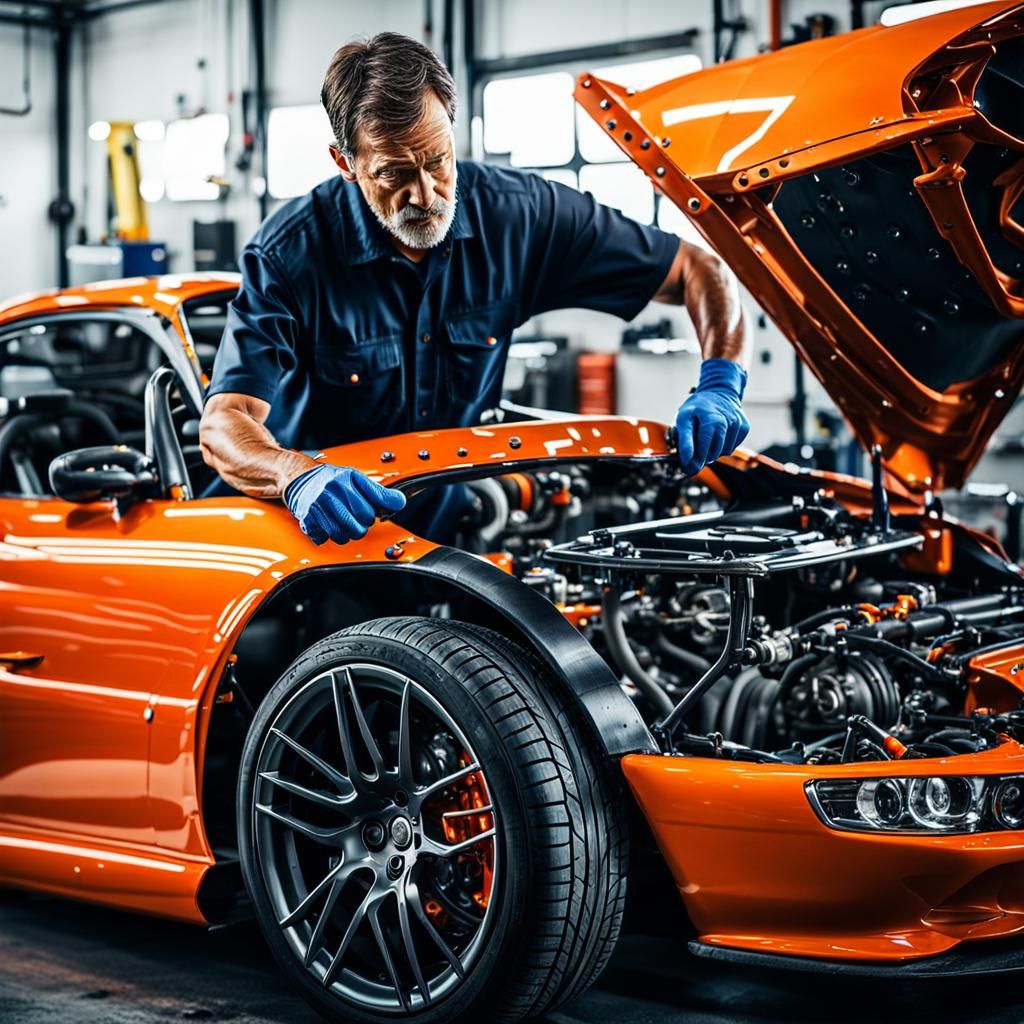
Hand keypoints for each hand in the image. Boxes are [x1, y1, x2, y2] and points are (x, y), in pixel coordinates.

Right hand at [284, 464, 405, 544]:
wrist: (299, 478)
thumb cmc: (331, 480)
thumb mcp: (356, 479)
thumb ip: (379, 492)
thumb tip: (400, 502)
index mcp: (346, 479)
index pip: (370, 508)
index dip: (373, 514)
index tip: (372, 513)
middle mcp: (331, 492)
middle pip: (360, 525)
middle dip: (361, 525)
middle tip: (354, 517)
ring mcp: (318, 506)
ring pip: (343, 536)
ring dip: (346, 533)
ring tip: (342, 522)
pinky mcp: (307, 519)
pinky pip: (325, 539)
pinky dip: (328, 535)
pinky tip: (327, 524)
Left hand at [675, 357, 749, 475]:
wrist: (719, 392)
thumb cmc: (698, 407)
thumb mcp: (683, 419)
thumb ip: (684, 441)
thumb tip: (687, 461)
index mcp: (710, 418)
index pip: (703, 448)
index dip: (695, 460)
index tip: (687, 467)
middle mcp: (727, 421)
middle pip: (714, 453)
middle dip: (702, 456)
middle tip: (694, 452)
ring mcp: (738, 424)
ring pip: (724, 452)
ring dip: (713, 451)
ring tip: (706, 438)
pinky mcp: (745, 427)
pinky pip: (732, 447)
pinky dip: (723, 446)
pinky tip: (718, 435)